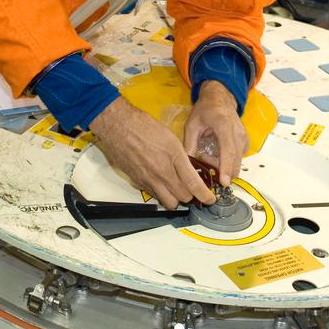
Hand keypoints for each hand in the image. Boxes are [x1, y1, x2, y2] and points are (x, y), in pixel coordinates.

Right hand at [90, 97, 216, 208]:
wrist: (118, 125)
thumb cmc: (143, 126)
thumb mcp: (170, 138)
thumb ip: (181, 157)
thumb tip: (190, 170)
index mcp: (173, 157)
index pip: (193, 184)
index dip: (204, 195)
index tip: (210, 199)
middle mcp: (161, 171)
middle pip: (183, 198)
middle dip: (190, 197)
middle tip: (192, 191)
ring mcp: (148, 179)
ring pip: (168, 202)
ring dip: (175, 198)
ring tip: (176, 190)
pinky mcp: (137, 181)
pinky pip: (154, 195)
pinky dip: (160, 193)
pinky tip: (160, 182)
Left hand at [183, 81, 248, 182]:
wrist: (220, 99)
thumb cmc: (205, 110)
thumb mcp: (192, 124)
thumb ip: (189, 143)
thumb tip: (186, 164)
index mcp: (224, 126)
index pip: (228, 151)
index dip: (226, 168)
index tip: (224, 183)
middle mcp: (238, 133)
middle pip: (235, 161)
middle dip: (222, 170)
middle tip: (205, 161)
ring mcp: (244, 138)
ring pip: (237, 162)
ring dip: (223, 165)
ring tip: (208, 152)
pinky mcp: (246, 143)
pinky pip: (238, 159)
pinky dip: (228, 161)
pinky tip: (216, 152)